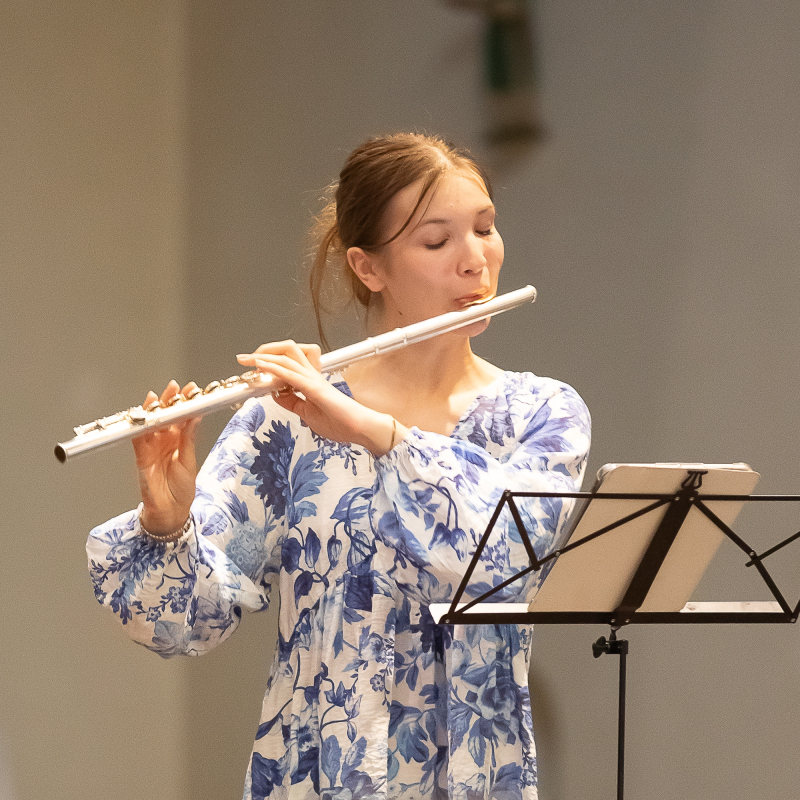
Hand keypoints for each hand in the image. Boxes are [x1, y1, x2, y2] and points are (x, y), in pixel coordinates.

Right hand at [132, 380, 200, 534]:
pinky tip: (145, 419)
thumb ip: (189, 438)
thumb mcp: (189, 460)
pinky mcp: (141, 458)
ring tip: (158, 398)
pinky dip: (140, 429)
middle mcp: (164, 441)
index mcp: (178, 440)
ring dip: (153, 411)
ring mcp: (151, 448)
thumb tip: (196, 416)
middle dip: (168, 401)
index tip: (192, 390)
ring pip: (149, 425)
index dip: (184, 402)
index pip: (181, 416)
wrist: (171, 511)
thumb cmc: (182, 488)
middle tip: (174, 388)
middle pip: (164, 416)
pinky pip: (138, 441)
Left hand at [237, 341, 404, 455]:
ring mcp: (313, 380)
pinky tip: (261, 366)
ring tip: (248, 359)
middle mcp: (312, 375)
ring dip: (264, 355)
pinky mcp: (314, 388)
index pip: (288, 362)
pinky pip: (290, 374)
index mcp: (311, 381)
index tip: (252, 368)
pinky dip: (273, 368)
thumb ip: (292, 403)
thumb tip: (277, 396)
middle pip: (288, 350)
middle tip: (248, 359)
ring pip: (287, 356)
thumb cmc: (340, 423)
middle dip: (265, 350)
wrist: (360, 429)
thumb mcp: (306, 414)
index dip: (269, 361)